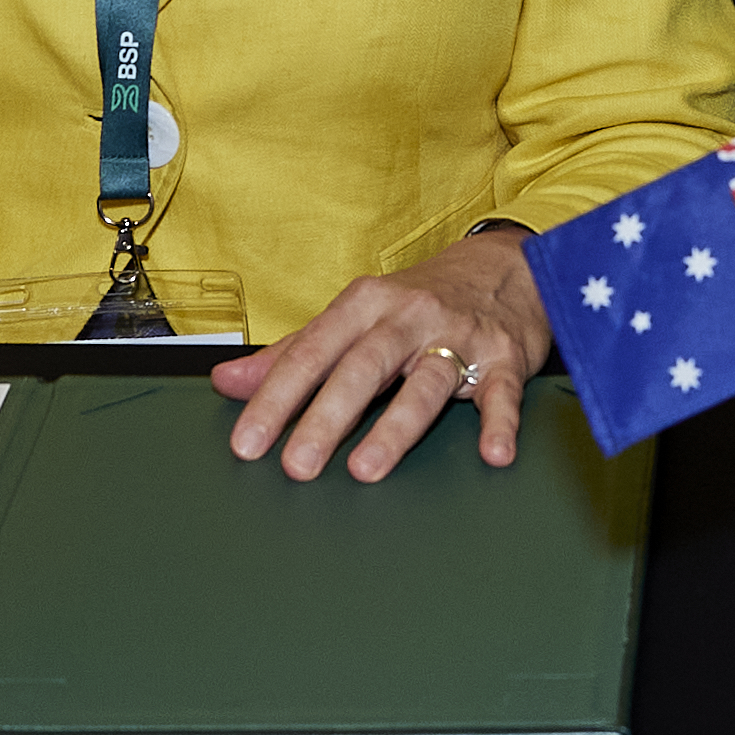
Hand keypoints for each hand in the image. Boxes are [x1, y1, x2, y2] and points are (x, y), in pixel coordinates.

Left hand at [213, 230, 551, 482]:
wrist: (507, 266)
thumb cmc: (419, 300)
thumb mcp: (354, 315)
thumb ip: (293, 353)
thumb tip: (227, 382)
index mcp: (364, 304)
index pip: (311, 353)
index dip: (276, 398)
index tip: (248, 442)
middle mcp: (409, 316)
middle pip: (362, 367)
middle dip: (326, 417)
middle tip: (298, 465)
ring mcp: (458, 336)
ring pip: (425, 381)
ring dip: (395, 426)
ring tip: (366, 468)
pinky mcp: (504, 358)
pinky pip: (502, 391)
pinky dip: (499, 422)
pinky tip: (492, 451)